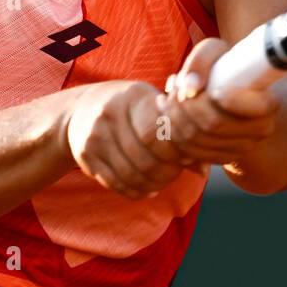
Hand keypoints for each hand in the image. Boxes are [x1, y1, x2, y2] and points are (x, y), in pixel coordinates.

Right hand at [65, 81, 185, 199]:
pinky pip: (115, 183)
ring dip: (153, 185)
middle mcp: (110, 113)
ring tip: (162, 182)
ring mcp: (94, 135)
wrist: (82, 109)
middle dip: (166, 172)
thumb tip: (204, 169)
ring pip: (131, 175)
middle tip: (175, 173)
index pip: (159, 133)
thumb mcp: (153, 107)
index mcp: (134, 96)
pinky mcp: (85, 155)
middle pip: (146, 158)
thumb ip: (179, 133)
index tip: (184, 157)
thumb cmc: (131, 108)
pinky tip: (146, 188)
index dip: (175, 152)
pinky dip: (135, 191)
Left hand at [157, 39, 281, 166]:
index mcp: (267, 104)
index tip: (207, 88)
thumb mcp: (215, 52)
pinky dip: (175, 134)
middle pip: (212, 124)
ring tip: (167, 100)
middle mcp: (260, 130)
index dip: (219, 99)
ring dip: (175, 119)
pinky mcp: (222, 158)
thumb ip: (201, 60)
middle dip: (184, 107)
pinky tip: (169, 116)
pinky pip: (192, 152)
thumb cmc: (223, 67)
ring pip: (198, 139)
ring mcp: (242, 148)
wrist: (231, 92)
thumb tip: (189, 87)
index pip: (247, 107)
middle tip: (174, 91)